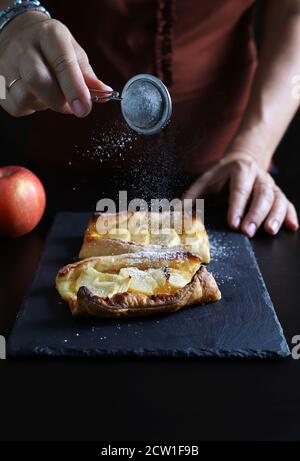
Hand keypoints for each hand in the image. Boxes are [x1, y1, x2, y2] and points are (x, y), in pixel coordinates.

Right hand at [0, 11, 111, 116]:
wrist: (17, 34)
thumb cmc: (51, 47)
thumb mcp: (73, 52)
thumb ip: (88, 76)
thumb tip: (105, 93)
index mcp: (49, 35)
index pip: (62, 61)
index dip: (75, 88)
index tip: (85, 107)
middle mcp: (24, 47)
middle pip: (38, 80)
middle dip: (59, 101)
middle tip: (72, 107)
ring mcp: (7, 64)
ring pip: (25, 96)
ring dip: (45, 105)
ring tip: (52, 96)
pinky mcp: (0, 83)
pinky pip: (17, 106)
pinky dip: (32, 108)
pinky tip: (37, 96)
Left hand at [183, 152, 298, 236]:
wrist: (244, 160)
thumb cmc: (221, 176)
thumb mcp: (205, 181)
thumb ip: (191, 197)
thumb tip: (176, 214)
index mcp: (240, 170)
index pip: (239, 190)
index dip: (236, 207)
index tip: (233, 223)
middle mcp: (259, 176)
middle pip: (261, 195)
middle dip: (255, 214)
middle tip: (247, 232)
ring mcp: (271, 185)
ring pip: (277, 199)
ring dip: (275, 216)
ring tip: (270, 230)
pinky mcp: (278, 194)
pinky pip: (288, 203)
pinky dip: (291, 215)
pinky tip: (292, 226)